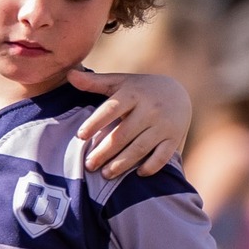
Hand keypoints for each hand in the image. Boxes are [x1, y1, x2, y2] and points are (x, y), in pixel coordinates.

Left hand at [68, 68, 188, 179]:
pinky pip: (163, 155)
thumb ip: (94, 82)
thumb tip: (69, 74)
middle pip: (123, 134)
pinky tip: (138, 174)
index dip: (96, 122)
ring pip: (140, 147)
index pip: (112, 108)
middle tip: (88, 165)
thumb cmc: (139, 90)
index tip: (81, 136)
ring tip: (105, 174)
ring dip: (122, 163)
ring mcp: (164, 124)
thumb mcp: (119, 82)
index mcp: (133, 93)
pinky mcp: (174, 137)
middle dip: (104, 151)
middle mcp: (150, 109)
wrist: (178, 93)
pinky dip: (151, 166)